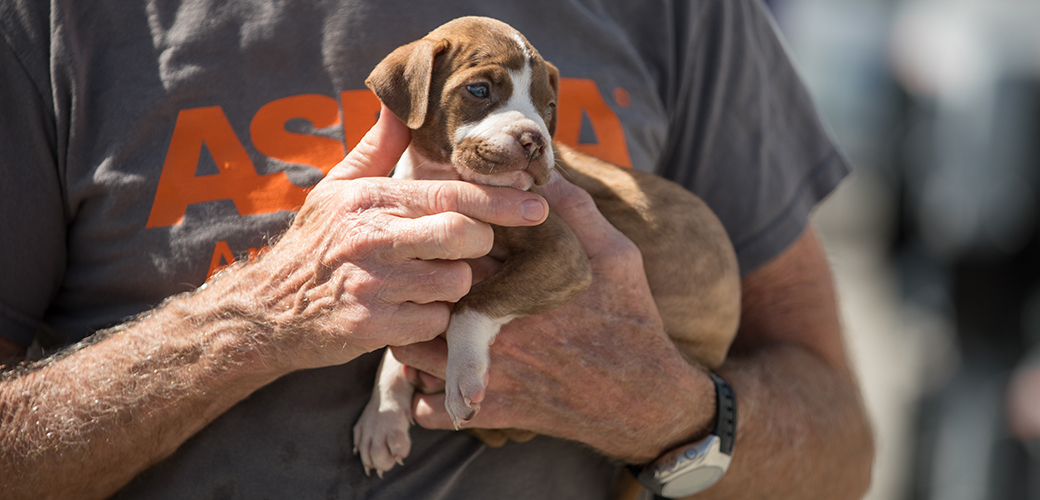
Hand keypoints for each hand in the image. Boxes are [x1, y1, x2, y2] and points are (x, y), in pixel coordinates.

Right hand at [234, 105, 549, 371]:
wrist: (268, 308)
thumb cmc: (315, 241)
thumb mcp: (338, 185)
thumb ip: (377, 146)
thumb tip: (399, 104)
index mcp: (371, 198)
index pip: (452, 195)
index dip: (501, 200)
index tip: (537, 207)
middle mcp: (372, 237)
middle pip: (465, 237)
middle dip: (477, 245)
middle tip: (463, 250)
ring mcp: (373, 284)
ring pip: (455, 283)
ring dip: (452, 285)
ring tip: (425, 281)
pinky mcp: (372, 327)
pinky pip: (434, 322)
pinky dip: (431, 319)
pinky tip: (407, 310)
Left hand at [391, 173, 715, 462]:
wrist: (645, 397)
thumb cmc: (629, 320)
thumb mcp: (616, 254)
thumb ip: (577, 210)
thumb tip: (542, 171)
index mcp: (521, 281)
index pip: (456, 247)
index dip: (440, 237)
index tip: (438, 235)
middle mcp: (498, 325)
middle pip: (425, 295)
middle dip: (415, 284)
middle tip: (413, 276)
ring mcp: (490, 372)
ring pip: (413, 351)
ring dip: (410, 336)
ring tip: (419, 322)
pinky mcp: (491, 411)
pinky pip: (427, 408)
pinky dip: (421, 394)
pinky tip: (434, 376)